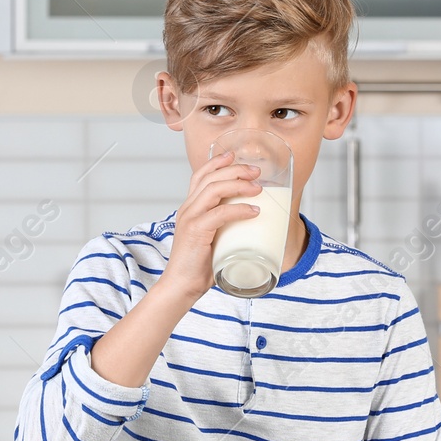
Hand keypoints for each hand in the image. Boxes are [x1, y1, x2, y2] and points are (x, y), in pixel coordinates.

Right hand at [159, 151, 262, 299]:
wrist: (182, 285)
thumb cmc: (199, 266)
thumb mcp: (212, 239)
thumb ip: (225, 227)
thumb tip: (253, 222)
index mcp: (189, 208)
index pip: (199, 176)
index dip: (217, 162)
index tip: (234, 156)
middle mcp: (187, 208)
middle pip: (209, 177)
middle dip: (235, 170)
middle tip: (256, 171)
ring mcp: (190, 218)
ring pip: (213, 189)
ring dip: (239, 184)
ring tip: (258, 188)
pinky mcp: (196, 231)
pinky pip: (220, 213)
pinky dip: (239, 209)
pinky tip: (254, 211)